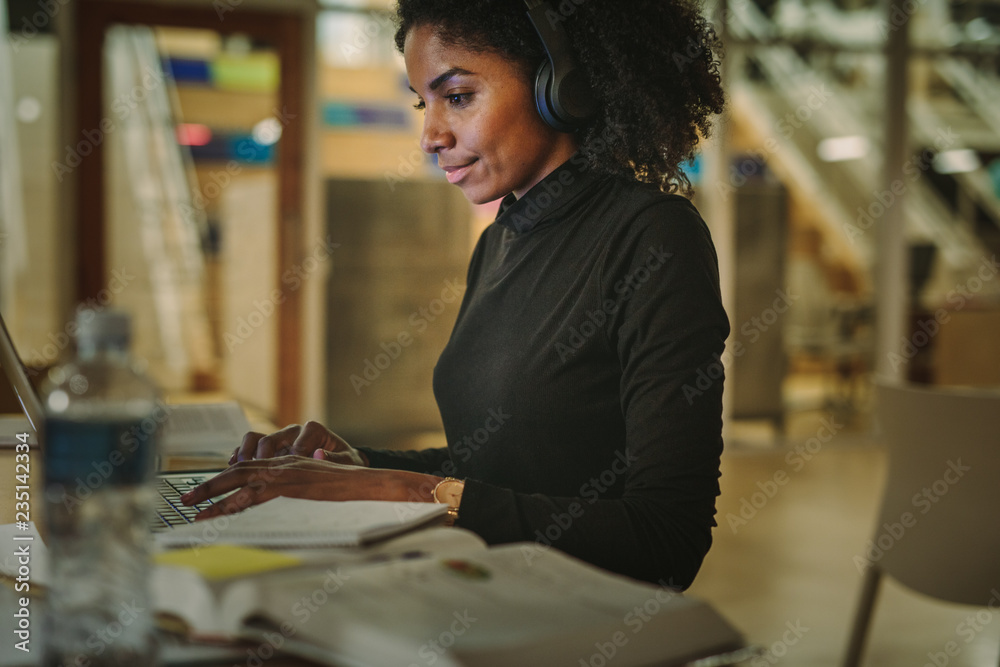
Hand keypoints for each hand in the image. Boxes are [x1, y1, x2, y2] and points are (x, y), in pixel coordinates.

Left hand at [180, 455, 442, 520]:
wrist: (368, 479)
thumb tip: (282, 487)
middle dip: (210, 486)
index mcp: (288, 463)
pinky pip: (255, 493)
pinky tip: (219, 513)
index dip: (227, 479)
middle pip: (239, 470)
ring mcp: (285, 472)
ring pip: (241, 479)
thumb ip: (301, 481)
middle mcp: (283, 464)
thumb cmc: (348, 484)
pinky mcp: (289, 483)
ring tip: (195, 511)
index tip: (206, 493)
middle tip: (186, 500)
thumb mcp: (320, 481)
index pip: (250, 468)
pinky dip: (233, 503)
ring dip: (215, 494)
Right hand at [229, 420, 368, 466]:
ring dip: (245, 453)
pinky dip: (240, 455)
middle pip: (270, 438)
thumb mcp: (347, 461)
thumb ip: (334, 459)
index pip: (297, 443)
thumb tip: (318, 455)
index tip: (287, 474)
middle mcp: (294, 431)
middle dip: (261, 456)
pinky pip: (250, 447)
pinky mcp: (271, 448)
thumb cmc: (345, 461)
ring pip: (255, 438)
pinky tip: (233, 466)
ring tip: (238, 468)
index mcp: (313, 430)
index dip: (290, 459)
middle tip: (255, 472)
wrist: (342, 460)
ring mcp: (280, 439)